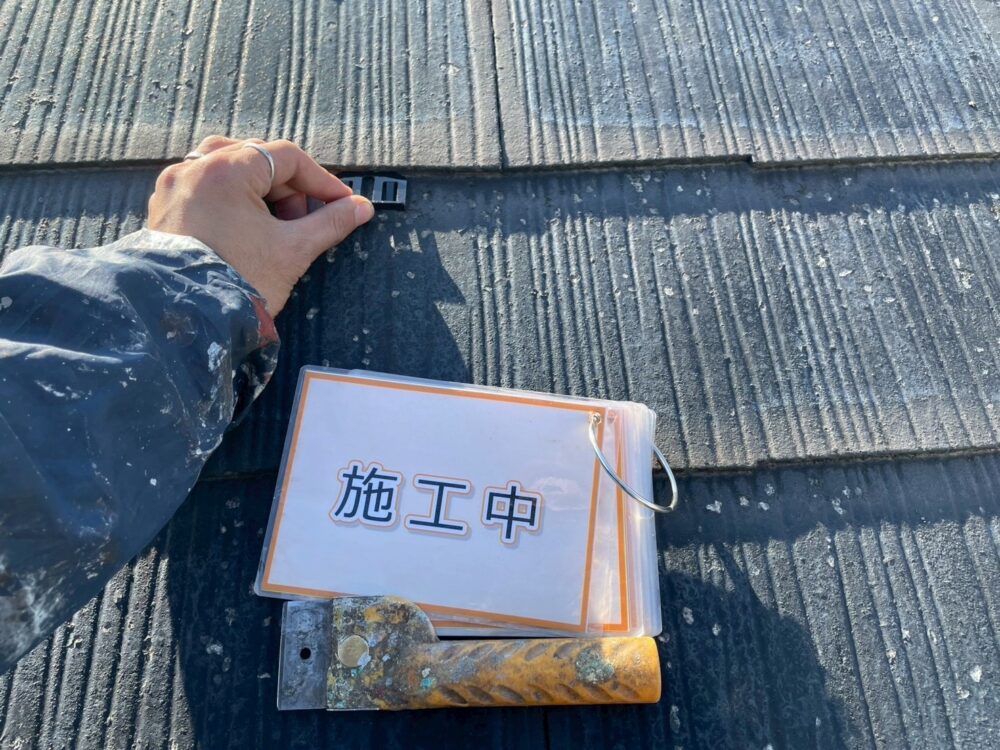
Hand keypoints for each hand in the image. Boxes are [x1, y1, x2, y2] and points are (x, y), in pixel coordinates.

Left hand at [147, 136, 373, 314]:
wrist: (188, 323)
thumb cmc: (236, 283)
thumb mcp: (293, 251)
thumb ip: (330, 223)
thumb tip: (361, 208)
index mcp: (225, 171)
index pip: (286, 157)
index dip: (320, 180)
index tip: (340, 203)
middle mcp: (193, 170)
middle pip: (256, 159)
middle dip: (288, 188)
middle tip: (303, 221)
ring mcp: (174, 189)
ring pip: (228, 170)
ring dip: (260, 191)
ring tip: (275, 225)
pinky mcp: (165, 210)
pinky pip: (205, 189)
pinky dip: (231, 201)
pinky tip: (246, 231)